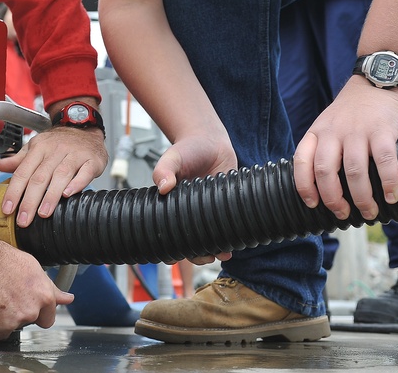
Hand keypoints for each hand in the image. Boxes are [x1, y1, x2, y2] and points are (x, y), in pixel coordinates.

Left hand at [0, 126, 107, 226]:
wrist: (85, 127)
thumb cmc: (59, 141)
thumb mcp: (37, 146)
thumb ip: (19, 160)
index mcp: (39, 148)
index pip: (23, 172)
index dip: (14, 191)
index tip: (7, 209)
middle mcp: (56, 150)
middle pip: (40, 177)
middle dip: (30, 200)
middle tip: (23, 219)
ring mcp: (75, 154)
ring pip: (61, 175)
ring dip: (51, 196)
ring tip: (43, 213)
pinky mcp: (92, 160)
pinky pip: (84, 172)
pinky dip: (76, 184)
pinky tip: (68, 195)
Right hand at [0, 220, 72, 340]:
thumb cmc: (0, 259)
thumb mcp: (33, 268)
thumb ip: (51, 288)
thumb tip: (67, 299)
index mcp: (43, 298)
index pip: (47, 321)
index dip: (36, 312)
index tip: (25, 305)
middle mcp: (28, 312)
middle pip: (24, 324)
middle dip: (15, 314)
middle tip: (4, 295)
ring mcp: (8, 322)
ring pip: (4, 330)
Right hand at [152, 131, 237, 263]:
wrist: (210, 140)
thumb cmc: (187, 149)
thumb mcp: (173, 156)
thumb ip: (164, 169)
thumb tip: (163, 186)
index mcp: (171, 205)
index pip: (169, 232)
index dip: (173, 246)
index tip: (177, 255)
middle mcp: (188, 211)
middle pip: (190, 241)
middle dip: (198, 254)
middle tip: (206, 257)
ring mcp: (207, 210)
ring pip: (210, 238)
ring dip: (216, 249)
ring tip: (223, 254)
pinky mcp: (224, 206)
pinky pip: (226, 226)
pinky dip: (230, 237)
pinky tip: (235, 244)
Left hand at [293, 76, 397, 220]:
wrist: (377, 82)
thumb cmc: (352, 113)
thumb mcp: (328, 125)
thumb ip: (325, 149)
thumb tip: (327, 189)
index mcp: (317, 133)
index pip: (301, 161)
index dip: (304, 186)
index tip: (313, 204)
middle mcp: (333, 132)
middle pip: (326, 171)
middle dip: (334, 199)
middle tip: (343, 213)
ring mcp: (357, 131)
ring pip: (354, 172)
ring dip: (362, 197)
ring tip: (369, 212)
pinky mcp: (382, 131)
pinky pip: (385, 162)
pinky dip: (389, 183)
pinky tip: (393, 196)